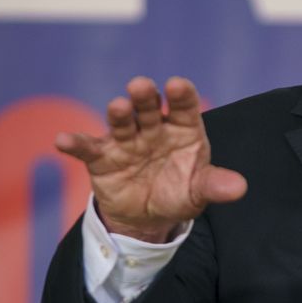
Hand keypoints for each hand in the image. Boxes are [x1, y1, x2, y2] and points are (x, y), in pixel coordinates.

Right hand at [55, 76, 247, 241]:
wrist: (148, 216)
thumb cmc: (178, 192)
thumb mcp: (199, 191)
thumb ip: (215, 185)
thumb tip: (240, 188)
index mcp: (182, 128)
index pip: (183, 106)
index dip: (180, 95)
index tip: (177, 86)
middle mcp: (153, 128)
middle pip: (149, 107)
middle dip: (145, 97)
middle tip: (141, 86)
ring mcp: (127, 140)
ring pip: (122, 122)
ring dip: (118, 113)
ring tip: (117, 107)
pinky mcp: (102, 157)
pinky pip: (87, 148)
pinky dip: (74, 143)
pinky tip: (62, 141)